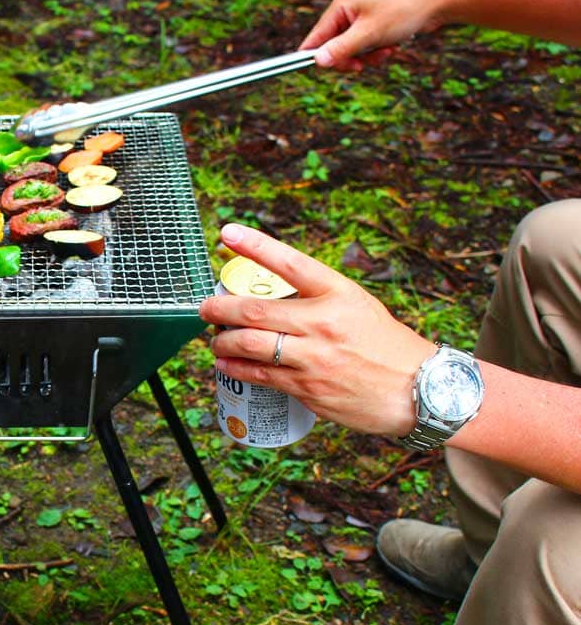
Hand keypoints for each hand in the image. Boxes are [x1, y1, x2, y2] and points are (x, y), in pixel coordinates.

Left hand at [198, 224, 435, 437]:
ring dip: (223, 342)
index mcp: (339, 293)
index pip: (290, 263)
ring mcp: (314, 357)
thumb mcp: (357, 306)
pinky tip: (225, 364)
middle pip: (256, 310)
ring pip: (251, 345)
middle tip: (205, 308)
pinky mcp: (308, 388)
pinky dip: (235, 367)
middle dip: (220, 308)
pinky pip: (260, 375)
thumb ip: (317, 298)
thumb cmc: (385, 345)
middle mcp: (324, 322)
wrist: (420, 391)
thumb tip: (272, 292)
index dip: (255, 246)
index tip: (227, 233)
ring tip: (215, 340)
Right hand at [300, 0, 446, 70]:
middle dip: (351, 58)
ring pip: (351, 48)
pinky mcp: (374, 22)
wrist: (438, 1)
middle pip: (334, 46)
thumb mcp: (369, 34)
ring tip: (385, 51)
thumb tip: (317, 62)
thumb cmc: (403, 12)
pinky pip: (365, 45)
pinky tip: (391, 46)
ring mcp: (361, 15)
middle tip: (363, 65)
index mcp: (341, 4)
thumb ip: (341, 49)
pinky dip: (376, 51)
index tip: (326, 71)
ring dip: (367, 56)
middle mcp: (348, 8)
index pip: (317, 36)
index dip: (318, 56)